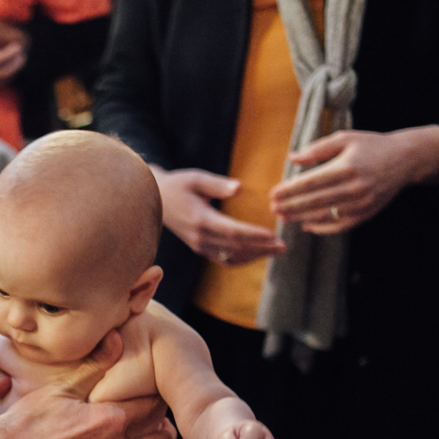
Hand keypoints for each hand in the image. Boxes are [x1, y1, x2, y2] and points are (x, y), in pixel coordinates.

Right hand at [151, 166, 285, 264]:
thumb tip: (239, 188)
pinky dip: (242, 259)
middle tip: (283, 246)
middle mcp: (200, 237)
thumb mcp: (195, 179)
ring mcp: (199, 246)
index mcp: (200, 220)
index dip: (253, 235)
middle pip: (236, 247)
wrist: (155, 200)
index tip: (272, 235)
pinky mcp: (200, 248)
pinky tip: (257, 253)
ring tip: (276, 251)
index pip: (232, 231)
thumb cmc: (178, 185)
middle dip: (262, 248)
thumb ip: (217, 184)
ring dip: (255, 256)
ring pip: (231, 257)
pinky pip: (224, 259)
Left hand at [270, 126, 438, 234]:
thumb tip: (293, 158)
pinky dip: (322, 228)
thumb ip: (318, 148)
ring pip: (325, 215)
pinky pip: (340, 226)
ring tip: (284, 217)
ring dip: (302, 218)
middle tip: (273, 208)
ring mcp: (361, 204)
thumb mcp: (345, 138)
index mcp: (347, 166)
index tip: (273, 193)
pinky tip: (307, 225)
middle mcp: (355, 187)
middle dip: (291, 206)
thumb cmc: (370, 146)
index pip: (311, 182)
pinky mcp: (366, 214)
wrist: (404, 160)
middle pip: (315, 201)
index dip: (290, 190)